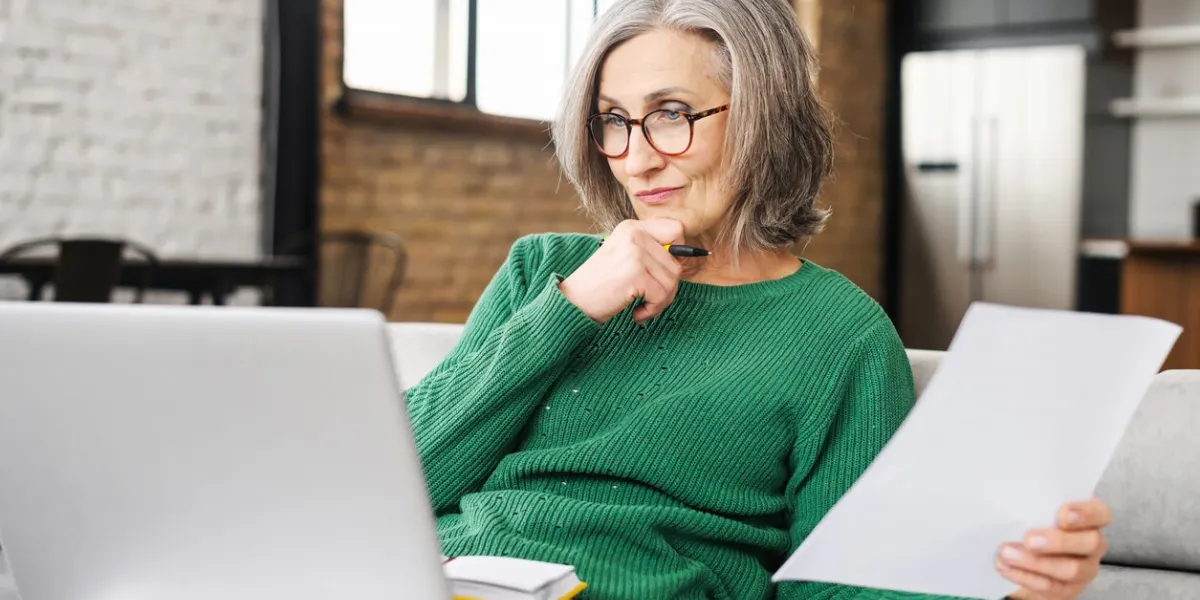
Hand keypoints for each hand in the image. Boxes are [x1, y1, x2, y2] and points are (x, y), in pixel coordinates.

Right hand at [559, 218, 683, 324]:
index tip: (663, 272)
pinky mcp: (635, 273)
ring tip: (641, 306)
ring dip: (660, 301)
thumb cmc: (600, 286)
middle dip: (667, 288)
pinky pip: (662, 295)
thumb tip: (690, 254)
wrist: (572, 302)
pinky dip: (652, 310)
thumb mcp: (624, 257)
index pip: (676, 229)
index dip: (678, 252)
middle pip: (677, 263)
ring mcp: (634, 253)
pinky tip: (636, 312)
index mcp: (632, 227)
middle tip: (649, 299)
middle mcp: (634, 234)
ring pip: (672, 281)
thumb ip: (650, 251)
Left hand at [997, 498, 1111, 599]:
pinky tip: (1005, 567)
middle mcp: (1094, 544)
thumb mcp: (1038, 511)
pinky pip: (1050, 586)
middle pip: (1090, 543)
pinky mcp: (1068, 589)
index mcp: (1091, 519)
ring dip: (1035, 562)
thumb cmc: (1036, 524)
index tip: (1062, 514)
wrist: (1030, 558)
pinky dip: (1025, 576)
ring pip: (1071, 569)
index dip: (1086, 513)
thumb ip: (1035, 504)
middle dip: (1059, 541)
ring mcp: (1085, 569)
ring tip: (1006, 553)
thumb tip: (1010, 491)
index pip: (1100, 513)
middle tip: (1029, 539)